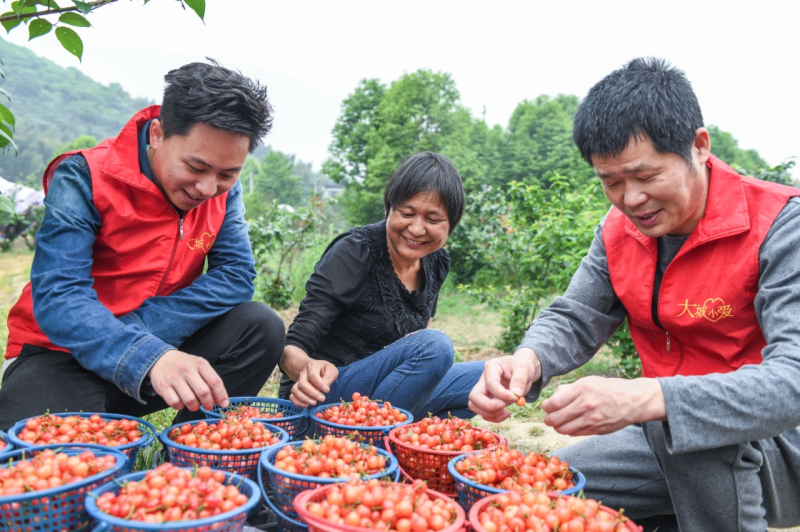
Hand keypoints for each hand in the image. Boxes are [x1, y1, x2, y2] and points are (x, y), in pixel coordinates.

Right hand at [148, 350, 228, 411]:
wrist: (161, 358)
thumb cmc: (184, 364)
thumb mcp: (199, 366)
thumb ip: (210, 380)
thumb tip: (220, 399)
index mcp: (200, 364)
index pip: (215, 381)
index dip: (221, 395)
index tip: (223, 404)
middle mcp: (188, 370)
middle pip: (203, 392)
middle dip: (208, 403)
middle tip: (208, 406)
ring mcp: (174, 378)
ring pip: (190, 400)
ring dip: (195, 407)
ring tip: (194, 405)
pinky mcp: (163, 386)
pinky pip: (175, 403)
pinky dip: (180, 406)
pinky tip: (181, 402)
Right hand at [290, 359, 338, 407]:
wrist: (317, 370)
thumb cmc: (325, 371)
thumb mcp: (332, 370)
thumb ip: (329, 378)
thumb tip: (325, 389)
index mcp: (312, 366)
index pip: (312, 375)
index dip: (319, 384)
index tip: (327, 390)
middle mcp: (303, 373)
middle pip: (302, 384)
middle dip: (312, 393)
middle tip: (322, 399)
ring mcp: (298, 381)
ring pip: (295, 390)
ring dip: (304, 398)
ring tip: (314, 402)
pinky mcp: (296, 389)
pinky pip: (292, 396)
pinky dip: (297, 402)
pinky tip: (306, 405)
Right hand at [468, 348, 539, 421]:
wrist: (523, 370)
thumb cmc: (522, 366)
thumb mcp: (524, 368)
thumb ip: (520, 380)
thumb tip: (516, 395)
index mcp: (491, 367)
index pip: (490, 383)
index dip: (502, 394)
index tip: (516, 397)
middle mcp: (484, 380)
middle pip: (474, 397)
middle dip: (488, 406)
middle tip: (504, 406)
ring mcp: (484, 391)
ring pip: (475, 406)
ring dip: (491, 414)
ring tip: (507, 411)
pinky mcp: (488, 400)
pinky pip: (484, 413)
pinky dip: (495, 418)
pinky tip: (507, 413)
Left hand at [542, 376, 666, 435]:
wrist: (633, 401)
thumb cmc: (608, 388)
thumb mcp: (588, 381)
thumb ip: (569, 389)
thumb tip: (553, 397)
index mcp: (581, 389)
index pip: (553, 403)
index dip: (546, 407)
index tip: (548, 406)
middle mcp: (586, 405)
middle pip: (555, 419)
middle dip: (548, 419)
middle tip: (549, 417)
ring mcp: (592, 419)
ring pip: (563, 429)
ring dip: (558, 427)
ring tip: (560, 422)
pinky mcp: (596, 430)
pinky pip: (575, 434)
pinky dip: (569, 431)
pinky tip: (572, 424)